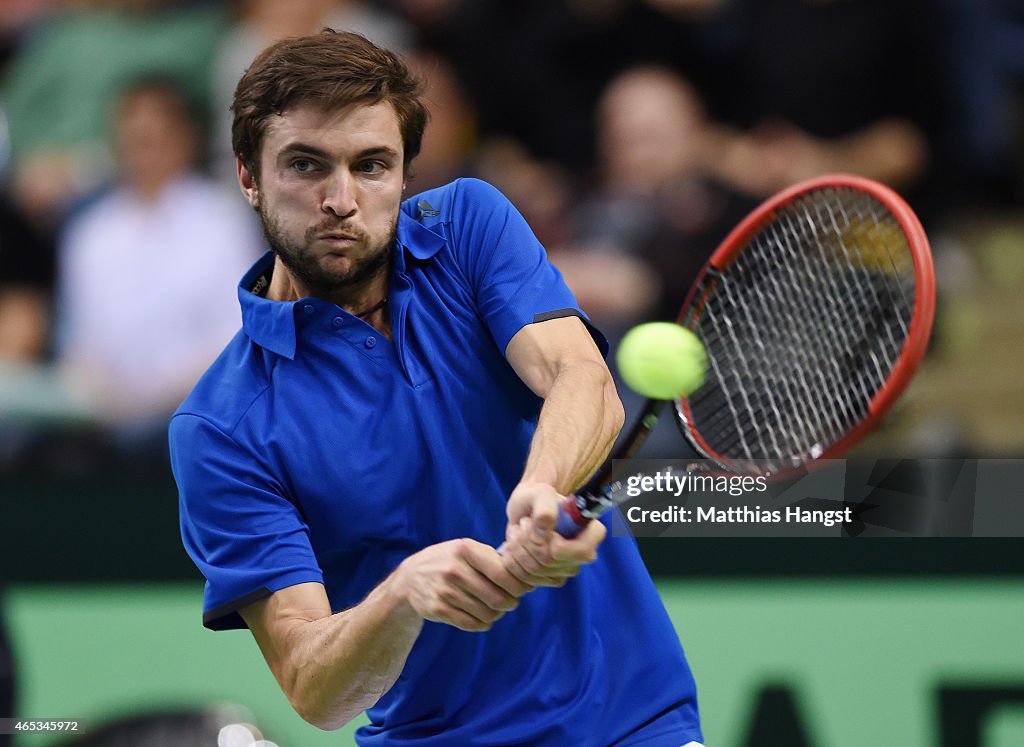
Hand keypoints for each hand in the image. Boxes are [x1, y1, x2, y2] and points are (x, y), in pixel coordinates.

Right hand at [393, 539, 533, 631]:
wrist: (411, 578)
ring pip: (486, 613)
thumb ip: (493, 558)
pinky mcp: (437, 609)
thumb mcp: (467, 549)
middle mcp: (454, 569)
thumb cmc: (449, 561)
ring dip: (497, 615)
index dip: (519, 585)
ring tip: (496, 609)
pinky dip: (483, 624)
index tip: (525, 588)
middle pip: (497, 598)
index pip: (502, 573)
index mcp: (465, 550)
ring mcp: (445, 590)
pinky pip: (471, 624)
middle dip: (510, 603)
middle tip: (511, 602)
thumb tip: (526, 573)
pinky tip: (483, 618)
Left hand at [502, 482, 605, 586]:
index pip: (581, 551)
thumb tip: (546, 532)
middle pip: (550, 560)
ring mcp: (568, 569)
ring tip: (518, 530)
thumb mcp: (540, 493)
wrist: (526, 509)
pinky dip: (513, 560)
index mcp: (592, 532)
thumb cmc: (537, 498)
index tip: (541, 526)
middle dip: (528, 539)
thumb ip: (545, 508)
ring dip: (518, 547)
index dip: (555, 544)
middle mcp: (585, 554)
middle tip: (523, 522)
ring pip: (535, 569)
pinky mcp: (551, 578)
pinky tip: (514, 545)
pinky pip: (526, 578)